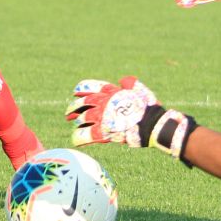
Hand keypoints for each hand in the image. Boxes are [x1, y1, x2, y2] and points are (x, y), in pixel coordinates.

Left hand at [66, 76, 196, 160]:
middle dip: (74, 107)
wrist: (152, 124)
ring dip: (77, 122)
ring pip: (82, 118)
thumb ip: (130, 83)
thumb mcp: (139, 90)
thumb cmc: (148, 107)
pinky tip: (75, 140)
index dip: (82, 89)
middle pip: (83, 103)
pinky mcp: (103, 132)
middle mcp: (104, 103)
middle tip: (68, 113)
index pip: (91, 87)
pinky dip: (79, 138)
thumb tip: (123, 80)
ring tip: (74, 125)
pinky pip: (86, 135)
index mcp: (111, 92)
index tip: (75, 93)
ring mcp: (102, 117)